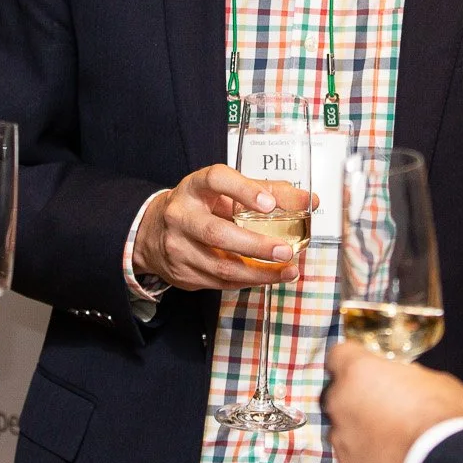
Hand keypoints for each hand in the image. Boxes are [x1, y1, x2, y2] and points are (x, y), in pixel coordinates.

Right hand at [132, 163, 313, 291]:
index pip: (217, 180)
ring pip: (221, 266)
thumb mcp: (226, 191)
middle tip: (286, 250)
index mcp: (194, 187)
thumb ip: (267, 191)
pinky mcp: (182, 273)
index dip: (243, 190)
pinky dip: (249, 281)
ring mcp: (178, 247)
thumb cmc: (201, 207)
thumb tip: (308, 200)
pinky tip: (269, 277)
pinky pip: (220, 282)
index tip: (269, 204)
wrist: (154, 233)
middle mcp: (181, 215)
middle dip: (256, 246)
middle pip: (218, 233)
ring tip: (288, 270)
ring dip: (259, 273)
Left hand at [324, 342, 462, 462]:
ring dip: (363, 436)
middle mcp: (340, 404)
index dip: (354, 362)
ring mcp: (342, 442)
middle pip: (340, 397)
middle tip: (389, 413)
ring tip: (395, 448)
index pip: (339, 355)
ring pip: (345, 434)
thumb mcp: (434, 381)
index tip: (369, 371)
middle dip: (359, 402)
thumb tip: (402, 386)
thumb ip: (406, 380)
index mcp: (359, 372)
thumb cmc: (447, 417)